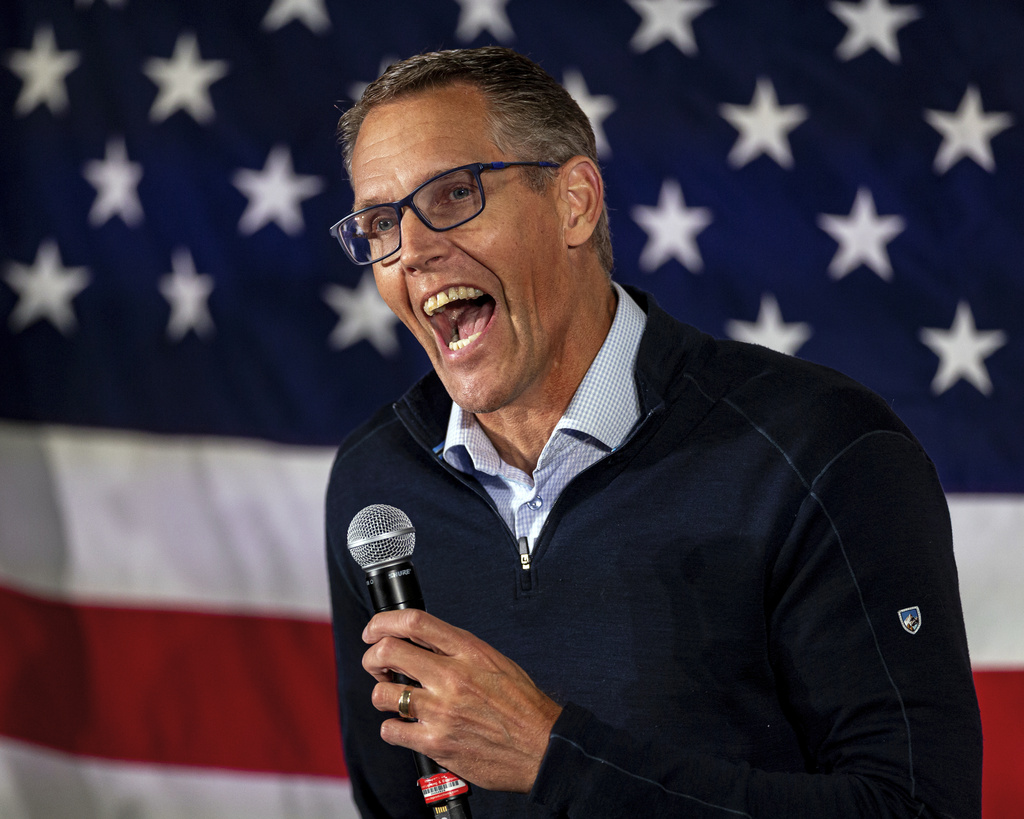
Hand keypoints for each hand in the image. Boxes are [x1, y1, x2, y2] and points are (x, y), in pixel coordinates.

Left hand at [361, 608, 562, 792]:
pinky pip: (391, 730)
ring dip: (382, 694)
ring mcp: (441, 711)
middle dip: (372, 657)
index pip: (415, 622)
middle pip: (388, 652)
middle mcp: (452, 677)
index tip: (374, 629)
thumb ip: (458, 650)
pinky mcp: (436, 742)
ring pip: (383, 693)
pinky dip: (392, 728)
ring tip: (394, 699)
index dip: (384, 621)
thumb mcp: (494, 661)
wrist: (542, 747)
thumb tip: (422, 641)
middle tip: (376, 665)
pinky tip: (406, 726)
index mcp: (468, 651)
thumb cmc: (522, 705)